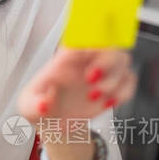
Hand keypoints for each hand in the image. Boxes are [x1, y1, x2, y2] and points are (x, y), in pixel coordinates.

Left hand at [17, 48, 136, 128]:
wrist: (52, 122)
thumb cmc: (38, 106)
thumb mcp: (29, 106)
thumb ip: (35, 104)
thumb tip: (45, 104)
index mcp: (65, 57)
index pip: (83, 38)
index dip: (90, 43)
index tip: (86, 59)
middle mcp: (85, 61)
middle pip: (108, 45)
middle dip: (107, 62)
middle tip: (90, 80)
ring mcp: (100, 73)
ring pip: (123, 61)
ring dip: (114, 80)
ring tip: (94, 96)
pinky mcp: (111, 88)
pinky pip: (129, 80)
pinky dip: (124, 92)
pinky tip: (107, 103)